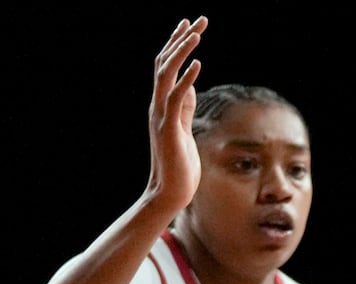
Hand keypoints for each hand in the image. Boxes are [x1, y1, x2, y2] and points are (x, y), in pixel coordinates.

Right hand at [146, 17, 206, 215]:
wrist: (169, 192)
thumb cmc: (179, 164)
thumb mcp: (183, 128)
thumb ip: (183, 107)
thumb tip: (189, 86)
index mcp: (161, 104)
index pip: (166, 66)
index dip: (177, 44)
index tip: (190, 25)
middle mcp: (157, 105)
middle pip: (164, 63)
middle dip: (181, 40)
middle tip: (198, 19)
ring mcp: (160, 115)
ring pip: (166, 75)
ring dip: (181, 52)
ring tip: (197, 33)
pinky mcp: (168, 128)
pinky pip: (176, 98)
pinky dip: (186, 80)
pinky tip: (198, 65)